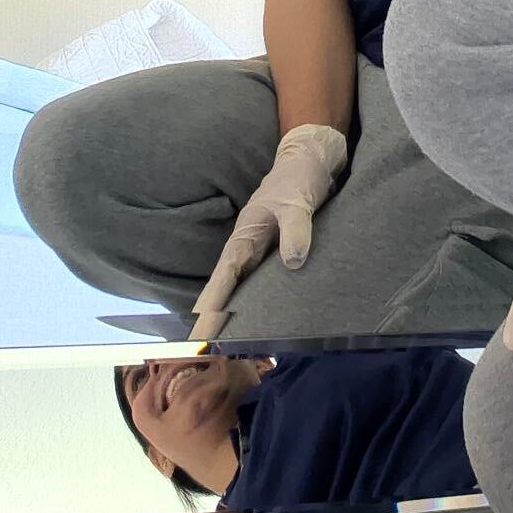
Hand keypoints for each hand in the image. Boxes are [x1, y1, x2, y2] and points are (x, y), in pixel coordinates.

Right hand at [191, 123, 347, 338]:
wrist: (313, 159)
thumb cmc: (299, 177)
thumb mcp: (297, 202)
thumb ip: (296, 229)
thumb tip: (293, 262)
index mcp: (246, 237)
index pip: (224, 278)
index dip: (211, 306)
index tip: (199, 334)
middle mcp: (250, 247)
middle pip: (230, 289)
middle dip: (219, 318)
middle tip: (212, 353)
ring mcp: (265, 251)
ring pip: (247, 288)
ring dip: (241, 311)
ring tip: (236, 346)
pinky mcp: (282, 251)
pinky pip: (269, 282)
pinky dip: (265, 301)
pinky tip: (270, 319)